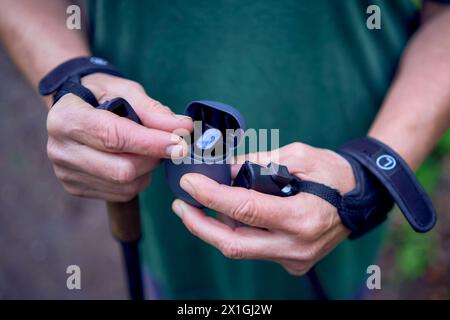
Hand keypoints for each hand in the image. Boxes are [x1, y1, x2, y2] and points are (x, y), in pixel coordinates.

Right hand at [46, 73, 192, 201]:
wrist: (75, 108)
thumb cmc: (102, 95)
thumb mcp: (125, 90)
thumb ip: (153, 110)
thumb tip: (183, 127)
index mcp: (66, 117)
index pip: (114, 136)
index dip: (150, 143)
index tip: (180, 144)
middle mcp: (60, 149)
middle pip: (121, 169)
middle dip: (153, 158)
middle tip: (168, 145)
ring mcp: (66, 172)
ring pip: (124, 185)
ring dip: (147, 170)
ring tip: (147, 150)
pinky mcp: (76, 188)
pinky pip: (120, 194)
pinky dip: (138, 180)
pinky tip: (134, 162)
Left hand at [171, 142, 355, 274]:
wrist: (360, 199)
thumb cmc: (332, 173)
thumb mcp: (298, 156)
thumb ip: (259, 162)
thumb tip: (224, 170)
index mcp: (302, 217)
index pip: (245, 210)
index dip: (212, 197)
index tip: (190, 183)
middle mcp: (297, 246)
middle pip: (234, 245)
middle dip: (200, 225)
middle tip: (180, 206)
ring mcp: (294, 259)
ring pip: (241, 248)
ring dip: (216, 227)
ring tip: (203, 203)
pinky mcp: (291, 262)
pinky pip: (254, 249)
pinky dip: (237, 231)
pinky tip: (230, 214)